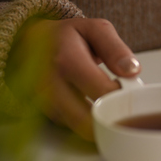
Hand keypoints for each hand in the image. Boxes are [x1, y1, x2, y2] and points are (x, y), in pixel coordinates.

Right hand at [6, 17, 140, 140]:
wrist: (28, 43)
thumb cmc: (66, 37)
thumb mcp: (95, 30)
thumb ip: (116, 49)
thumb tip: (132, 71)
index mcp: (67, 61)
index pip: (103, 91)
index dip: (124, 95)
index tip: (130, 89)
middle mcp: (51, 85)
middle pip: (90, 120)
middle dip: (113, 117)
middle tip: (122, 104)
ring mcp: (45, 103)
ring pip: (82, 129)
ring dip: (101, 122)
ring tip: (109, 102)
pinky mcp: (46, 114)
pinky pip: (74, 128)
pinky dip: (89, 122)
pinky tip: (95, 107)